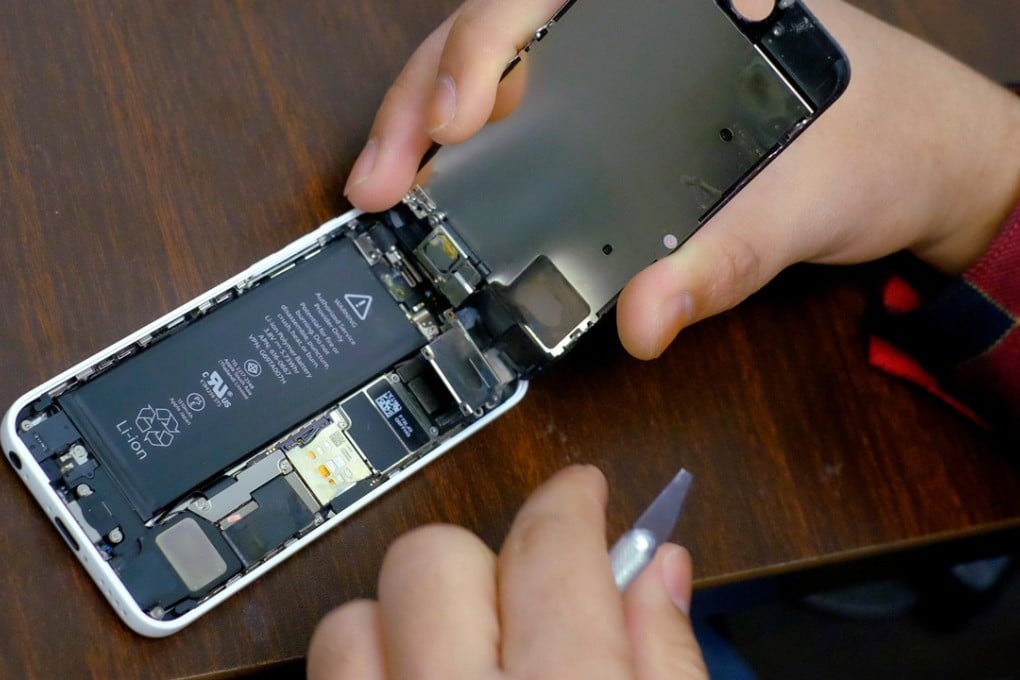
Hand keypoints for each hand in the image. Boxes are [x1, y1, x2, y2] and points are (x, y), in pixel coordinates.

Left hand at [307, 465, 706, 678]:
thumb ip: (670, 660)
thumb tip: (662, 570)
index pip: (553, 550)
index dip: (571, 502)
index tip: (580, 494)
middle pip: (433, 558)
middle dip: (482, 559)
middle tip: (518, 598)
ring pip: (353, 616)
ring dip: (406, 620)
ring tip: (457, 659)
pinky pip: (322, 677)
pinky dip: (365, 669)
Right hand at [343, 0, 1019, 358]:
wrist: (920, 157)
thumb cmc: (886, 136)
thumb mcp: (812, 194)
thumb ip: (728, 255)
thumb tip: (645, 317)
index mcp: (683, 0)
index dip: (485, 41)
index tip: (457, 113)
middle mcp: (635, 19)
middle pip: (499, 30)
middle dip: (425, 98)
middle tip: (385, 178)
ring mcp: (615, 63)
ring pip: (497, 72)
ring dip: (428, 130)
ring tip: (391, 190)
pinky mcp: (609, 113)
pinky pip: (524, 119)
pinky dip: (472, 156)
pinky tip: (445, 194)